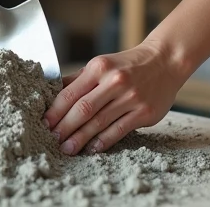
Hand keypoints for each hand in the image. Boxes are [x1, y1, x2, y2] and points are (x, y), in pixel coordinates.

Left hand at [43, 40, 188, 154]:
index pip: (71, 92)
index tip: (44, 124)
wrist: (166, 61)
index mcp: (99, 67)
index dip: (55, 111)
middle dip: (64, 127)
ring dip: (80, 138)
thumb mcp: (103, 64)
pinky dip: (103, 141)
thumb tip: (51, 92)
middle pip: (83, 109)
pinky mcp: (144, 112)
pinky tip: (92, 148)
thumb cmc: (129, 65)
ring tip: (67, 148)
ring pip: (99, 122)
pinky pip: (119, 130)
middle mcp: (115, 81)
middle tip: (52, 140)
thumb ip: (79, 79)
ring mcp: (131, 97)